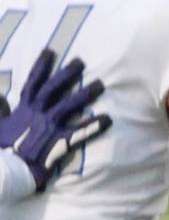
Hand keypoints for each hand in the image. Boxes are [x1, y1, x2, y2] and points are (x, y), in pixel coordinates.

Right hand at [0, 50, 109, 191]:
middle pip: (54, 88)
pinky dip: (94, 125)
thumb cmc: (2, 148)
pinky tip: (108, 119)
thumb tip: (0, 95)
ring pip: (70, 105)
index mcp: (22, 109)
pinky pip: (81, 132)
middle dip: (67, 73)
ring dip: (85, 94)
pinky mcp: (61, 142)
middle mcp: (37, 113)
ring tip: (100, 84)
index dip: (41, 66)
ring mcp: (50, 126)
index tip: (50, 51)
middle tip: (81, 61)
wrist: (7, 168)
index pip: (33, 82)